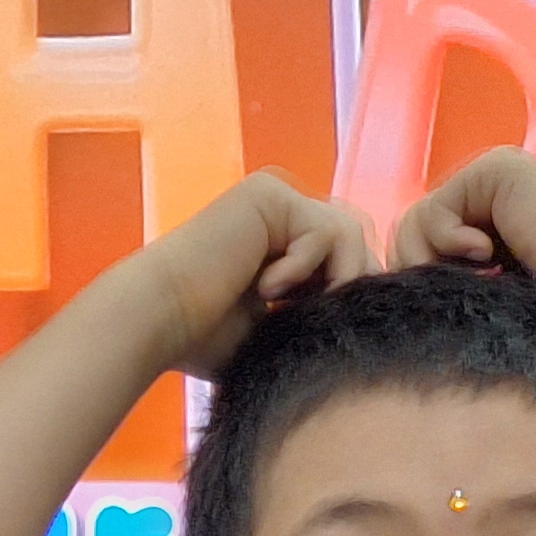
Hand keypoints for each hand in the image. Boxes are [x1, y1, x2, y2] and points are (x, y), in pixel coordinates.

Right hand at [138, 172, 382, 376]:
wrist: (160, 323)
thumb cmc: (206, 340)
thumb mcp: (281, 329)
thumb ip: (321, 315)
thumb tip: (374, 324)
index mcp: (283, 241)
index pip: (348, 259)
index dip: (347, 296)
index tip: (318, 327)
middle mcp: (281, 212)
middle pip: (357, 242)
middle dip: (348, 286)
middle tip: (311, 317)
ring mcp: (275, 198)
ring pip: (350, 234)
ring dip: (330, 280)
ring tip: (286, 305)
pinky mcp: (268, 194)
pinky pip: (326, 230)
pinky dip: (304, 268)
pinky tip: (266, 287)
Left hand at [393, 150, 535, 298]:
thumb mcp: (490, 295)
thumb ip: (448, 280)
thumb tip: (393, 284)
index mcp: (492, 214)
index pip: (423, 244)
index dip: (423, 279)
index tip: (454, 304)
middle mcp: (490, 188)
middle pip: (411, 230)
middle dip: (422, 270)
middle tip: (463, 291)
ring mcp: (493, 173)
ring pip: (415, 221)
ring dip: (435, 261)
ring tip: (481, 277)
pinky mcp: (495, 171)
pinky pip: (433, 211)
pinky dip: (448, 244)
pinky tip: (488, 256)